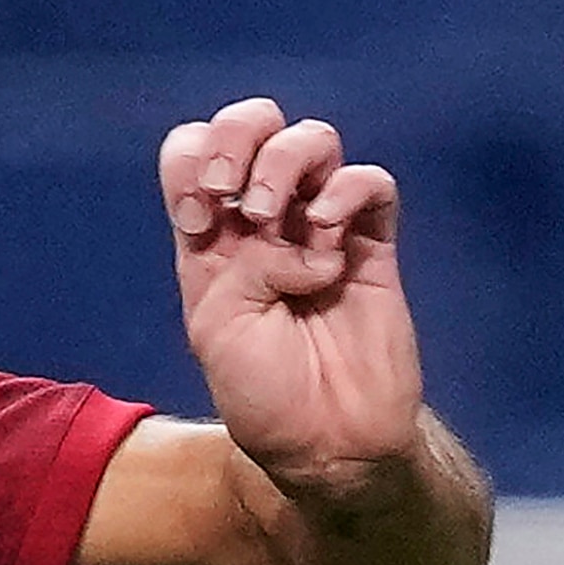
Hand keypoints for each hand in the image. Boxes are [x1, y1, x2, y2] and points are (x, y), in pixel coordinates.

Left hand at [157, 98, 423, 505]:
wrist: (327, 440)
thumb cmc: (261, 391)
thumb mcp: (216, 327)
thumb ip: (238, 263)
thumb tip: (295, 231)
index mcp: (210, 238)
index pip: (191, 151)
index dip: (192, 161)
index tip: (198, 219)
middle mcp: (263, 221)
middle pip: (253, 124)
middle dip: (238, 136)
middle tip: (230, 192)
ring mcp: (320, 226)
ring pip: (313, 139)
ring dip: (285, 165)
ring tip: (277, 223)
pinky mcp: (372, 244)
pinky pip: (369, 182)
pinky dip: (345, 193)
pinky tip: (328, 241)